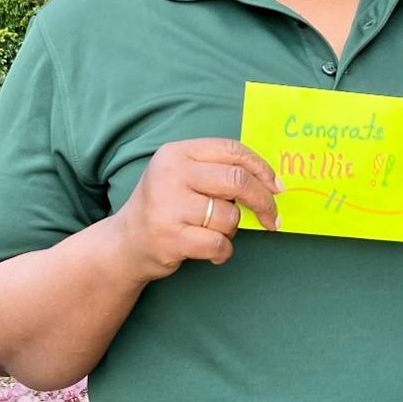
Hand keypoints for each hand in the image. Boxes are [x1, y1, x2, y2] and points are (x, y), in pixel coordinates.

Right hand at [114, 137, 282, 282]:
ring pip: (229, 216)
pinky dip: (223, 251)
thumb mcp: (182, 174)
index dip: (262, 168)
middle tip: (272, 217)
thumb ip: (217, 170)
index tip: (277, 187)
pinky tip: (213, 251)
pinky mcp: (171, 238)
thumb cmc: (165, 205)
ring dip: (232, 230)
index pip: (232, 150)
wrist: (125, 243)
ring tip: (214, 232)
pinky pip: (218, 243)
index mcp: (178, 152)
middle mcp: (171, 174)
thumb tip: (269, 181)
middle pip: (237, 181)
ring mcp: (169, 206)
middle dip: (263, 201)